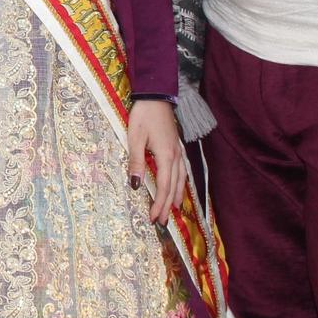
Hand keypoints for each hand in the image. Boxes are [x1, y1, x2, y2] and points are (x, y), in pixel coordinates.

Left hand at [127, 99, 187, 223]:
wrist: (156, 95)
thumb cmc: (143, 115)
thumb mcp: (135, 138)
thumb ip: (136, 162)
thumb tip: (136, 186)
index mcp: (166, 156)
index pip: (164, 187)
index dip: (159, 204)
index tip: (152, 218)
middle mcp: (175, 156)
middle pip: (173, 187)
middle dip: (167, 206)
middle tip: (161, 222)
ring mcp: (178, 151)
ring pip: (181, 179)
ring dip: (176, 196)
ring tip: (174, 210)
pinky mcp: (176, 146)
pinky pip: (182, 170)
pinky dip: (181, 183)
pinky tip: (178, 186)